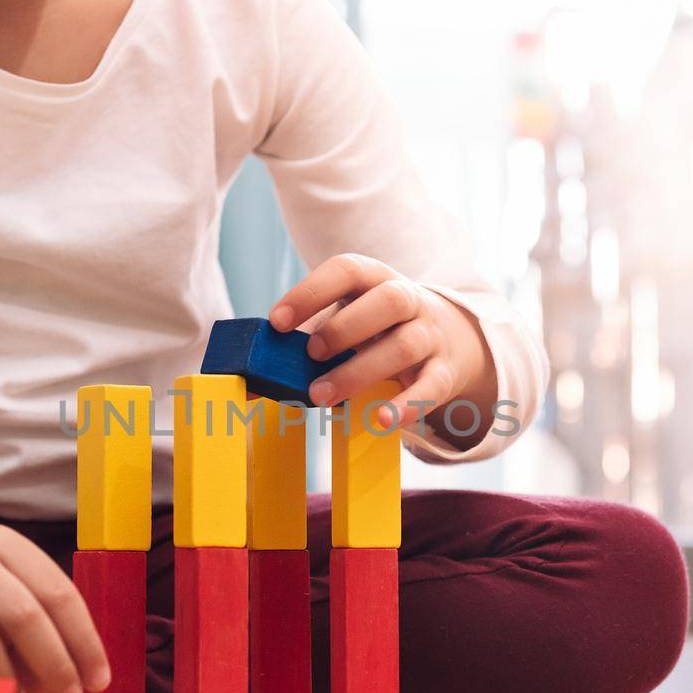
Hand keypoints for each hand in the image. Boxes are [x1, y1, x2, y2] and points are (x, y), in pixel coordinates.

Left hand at [269, 253, 495, 444]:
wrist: (446, 339)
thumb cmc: (375, 330)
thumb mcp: (342, 324)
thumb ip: (300, 348)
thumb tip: (246, 383)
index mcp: (374, 279)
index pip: (346, 271)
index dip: (310, 293)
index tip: (276, 322)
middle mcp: (408, 300)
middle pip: (388, 301)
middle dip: (345, 326)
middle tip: (310, 354)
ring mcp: (431, 335)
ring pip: (405, 345)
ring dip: (360, 371)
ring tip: (321, 395)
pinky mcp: (444, 372)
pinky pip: (432, 387)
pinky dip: (407, 405)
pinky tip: (380, 422)